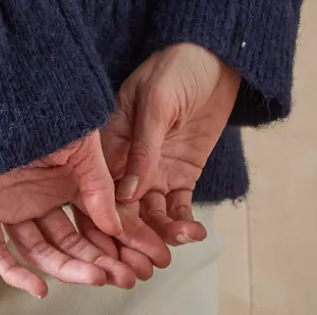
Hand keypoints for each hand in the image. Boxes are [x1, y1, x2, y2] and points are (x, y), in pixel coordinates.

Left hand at [0, 124, 143, 298]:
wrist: (0, 90)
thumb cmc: (40, 107)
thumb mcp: (82, 145)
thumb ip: (99, 184)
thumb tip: (116, 225)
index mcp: (62, 182)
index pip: (89, 225)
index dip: (111, 245)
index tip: (135, 261)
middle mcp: (38, 198)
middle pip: (67, 243)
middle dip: (95, 262)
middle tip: (120, 275)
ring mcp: (12, 206)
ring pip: (39, 251)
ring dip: (66, 269)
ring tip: (94, 276)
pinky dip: (15, 273)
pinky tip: (38, 288)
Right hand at [67, 43, 239, 262]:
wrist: (215, 58)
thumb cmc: (178, 67)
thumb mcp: (157, 101)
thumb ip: (143, 147)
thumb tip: (126, 194)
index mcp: (110, 138)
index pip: (100, 186)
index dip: (106, 216)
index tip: (117, 242)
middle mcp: (127, 159)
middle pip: (123, 208)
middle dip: (134, 237)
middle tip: (149, 258)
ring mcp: (154, 169)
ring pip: (150, 213)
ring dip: (162, 233)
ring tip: (180, 239)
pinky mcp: (180, 174)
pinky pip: (178, 207)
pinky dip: (184, 223)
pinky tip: (194, 231)